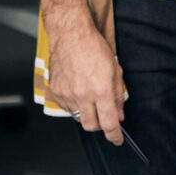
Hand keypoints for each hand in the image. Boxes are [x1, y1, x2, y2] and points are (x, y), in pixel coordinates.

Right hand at [48, 26, 124, 145]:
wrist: (71, 35)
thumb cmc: (93, 47)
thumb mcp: (115, 69)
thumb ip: (118, 94)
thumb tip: (119, 113)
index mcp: (101, 90)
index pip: (109, 123)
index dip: (114, 135)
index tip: (117, 139)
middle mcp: (83, 95)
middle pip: (92, 126)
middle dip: (100, 125)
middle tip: (103, 115)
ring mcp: (68, 95)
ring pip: (78, 118)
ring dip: (86, 113)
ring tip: (89, 96)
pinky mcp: (56, 92)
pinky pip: (66, 108)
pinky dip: (74, 104)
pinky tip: (77, 89)